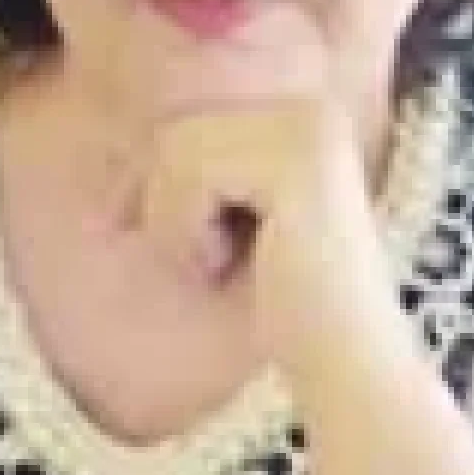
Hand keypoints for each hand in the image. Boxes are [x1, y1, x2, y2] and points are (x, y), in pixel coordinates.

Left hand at [128, 94, 403, 380]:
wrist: (349, 365)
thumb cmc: (286, 302)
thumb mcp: (234, 216)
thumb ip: (201, 171)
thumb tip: (125, 154)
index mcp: (306, 116)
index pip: (192, 126)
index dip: (164, 190)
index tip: (184, 244)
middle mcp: (313, 109)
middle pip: (179, 132)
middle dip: (169, 207)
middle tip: (212, 261)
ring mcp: (308, 131)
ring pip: (175, 152)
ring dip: (177, 223)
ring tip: (224, 262)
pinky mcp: (294, 164)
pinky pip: (190, 176)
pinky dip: (187, 232)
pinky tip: (229, 265)